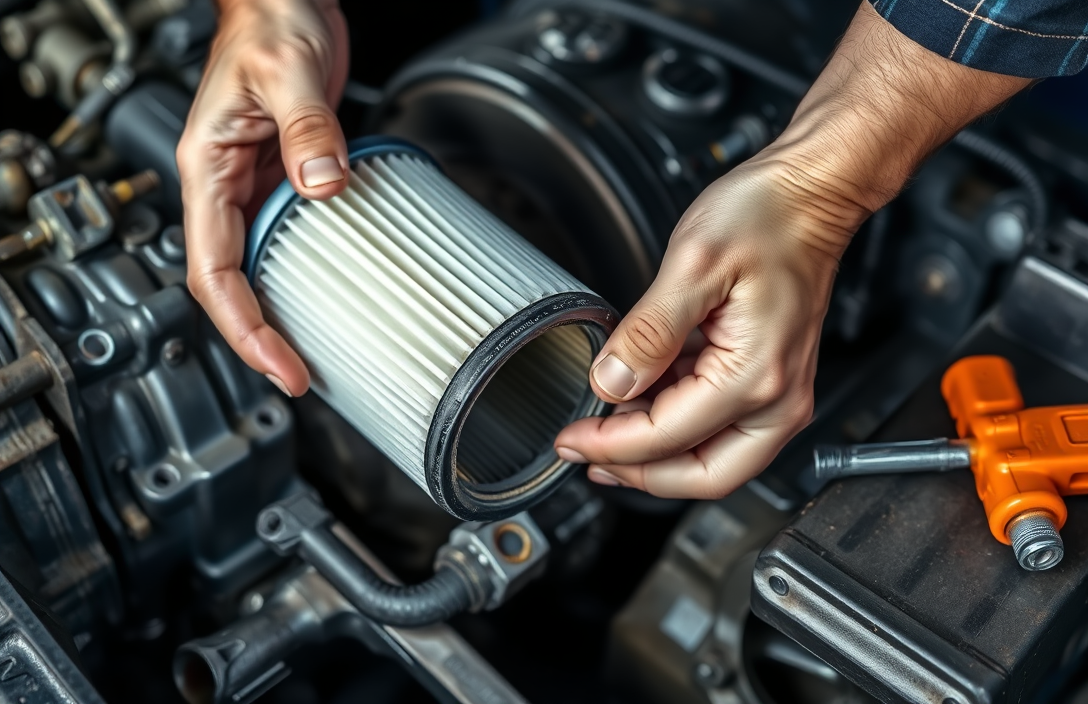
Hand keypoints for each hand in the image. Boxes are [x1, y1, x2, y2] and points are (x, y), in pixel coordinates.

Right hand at [177, 0, 349, 396]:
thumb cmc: (271, 20)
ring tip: (311, 354)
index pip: (213, 270)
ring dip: (278, 314)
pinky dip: (300, 277)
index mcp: (207, 168)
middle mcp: (223, 185)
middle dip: (259, 337)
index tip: (279, 364)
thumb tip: (323, 185)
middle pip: (229, 284)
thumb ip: (309, 130)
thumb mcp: (290, 72)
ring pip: (254, 268)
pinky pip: (283, 241)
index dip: (244, 327)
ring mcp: (251, 186)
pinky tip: (326, 295)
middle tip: (299, 377)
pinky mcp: (281, 179)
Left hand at [554, 1, 1029, 498]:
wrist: (812, 194)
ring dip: (655, 454)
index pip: (666, 437)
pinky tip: (639, 404)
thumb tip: (610, 383)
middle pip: (701, 475)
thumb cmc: (770, 216)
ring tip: (603, 433)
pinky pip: (718, 425)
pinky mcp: (769, 381)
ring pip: (710, 457)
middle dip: (639, 474)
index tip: (570, 439)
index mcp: (755, 376)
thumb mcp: (693, 265)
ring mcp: (778, 394)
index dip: (609, 444)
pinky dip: (674, 425)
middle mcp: (777, 398)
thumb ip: (648, 332)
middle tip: (586, 457)